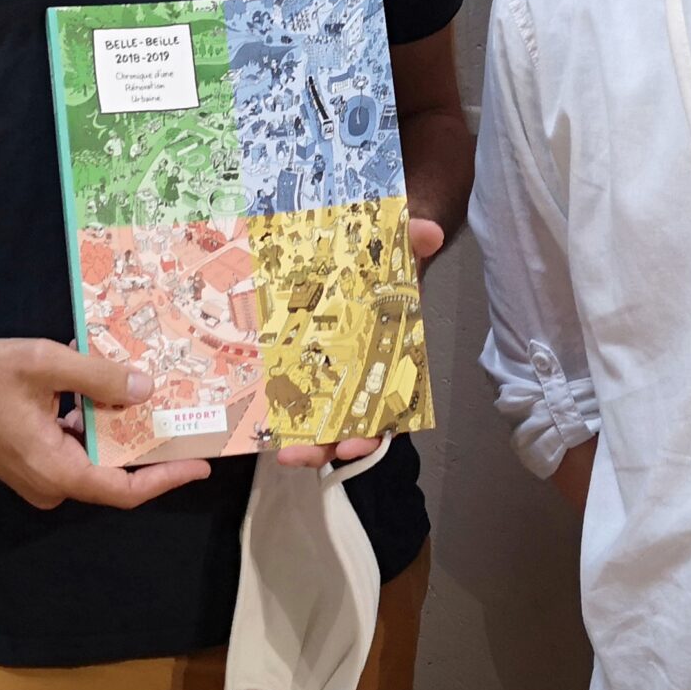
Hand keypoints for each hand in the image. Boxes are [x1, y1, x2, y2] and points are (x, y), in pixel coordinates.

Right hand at [0, 337, 209, 510]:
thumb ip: (97, 377)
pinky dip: (94, 421)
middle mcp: (49, 483)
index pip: (121, 489)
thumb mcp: (44, 365)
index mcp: (54, 470)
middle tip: (183, 419)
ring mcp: (39, 474)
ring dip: (119, 428)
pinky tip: (105, 388)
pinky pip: (76, 446)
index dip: (164, 479)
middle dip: (147, 445)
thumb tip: (145, 390)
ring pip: (94, 456)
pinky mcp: (33, 459)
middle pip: (112, 473)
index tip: (198, 464)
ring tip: (152, 395)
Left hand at [277, 216, 446, 470]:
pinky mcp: (292, 363)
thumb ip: (407, 242)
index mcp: (383, 353)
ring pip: (319, 418)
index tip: (356, 442)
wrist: (344, 250)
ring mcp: (323, 370)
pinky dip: (280, 415)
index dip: (373, 427)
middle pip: (347, 421)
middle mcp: (355, 371)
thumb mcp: (388, 250)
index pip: (385, 401)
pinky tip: (262, 428)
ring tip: (285, 452)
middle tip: (308, 455)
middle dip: (329, 444)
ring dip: (304, 441)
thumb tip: (428, 234)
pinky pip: (289, 396)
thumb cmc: (371, 261)